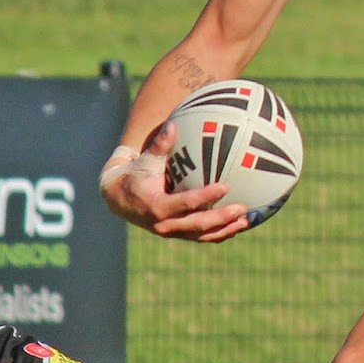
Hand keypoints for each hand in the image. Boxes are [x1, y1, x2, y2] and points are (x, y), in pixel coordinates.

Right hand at [101, 121, 249, 242]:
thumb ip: (160, 145)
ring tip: (245, 221)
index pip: (186, 202)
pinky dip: (218, 234)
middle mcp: (164, 224)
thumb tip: (173, 125)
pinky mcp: (177, 234)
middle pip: (198, 224)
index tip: (226, 187)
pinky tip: (236, 227)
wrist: (117, 198)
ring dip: (225, 230)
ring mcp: (171, 232)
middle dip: (222, 218)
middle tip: (243, 208)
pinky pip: (200, 237)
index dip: (206, 196)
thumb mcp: (145, 160)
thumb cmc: (135, 174)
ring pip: (202, 235)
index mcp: (157, 206)